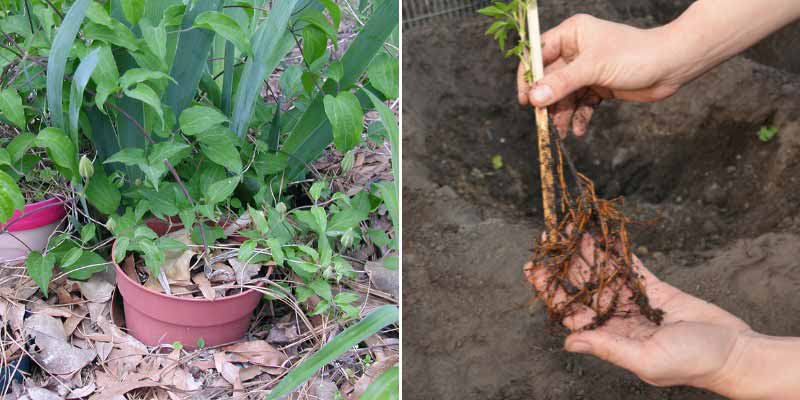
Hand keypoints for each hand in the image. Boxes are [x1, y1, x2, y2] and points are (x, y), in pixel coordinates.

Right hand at [517, 14, 684, 136]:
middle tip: (543, 122)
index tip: (525, 99)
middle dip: (547, 101)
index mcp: (572, 34)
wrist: (672, 66)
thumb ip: (562, 83)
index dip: (529, 76)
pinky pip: (581, 103)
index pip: (538, 53)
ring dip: (562, 113)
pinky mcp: (599, 86)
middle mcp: (576, 50)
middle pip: (550, 79)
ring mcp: (588, 70)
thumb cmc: (635, 55)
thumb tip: (534, 98)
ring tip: (562, 132)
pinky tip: (579, 129)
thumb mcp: (593, 68)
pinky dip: (579, 117)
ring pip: (565, 95)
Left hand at [524, 233, 751, 388]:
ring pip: (603, 273)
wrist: (735, 352)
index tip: (532, 267)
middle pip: (582, 287)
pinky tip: (600, 234)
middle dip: (563, 263)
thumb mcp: (646, 360)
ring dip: (586, 251)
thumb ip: (607, 348)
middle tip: (546, 237)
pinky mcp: (655, 289)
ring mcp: (635, 302)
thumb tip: (568, 342)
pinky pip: (630, 266)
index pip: (570, 311)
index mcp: (610, 337)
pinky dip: (616, 250)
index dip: (550, 289)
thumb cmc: (693, 363)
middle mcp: (617, 318)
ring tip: (568, 228)